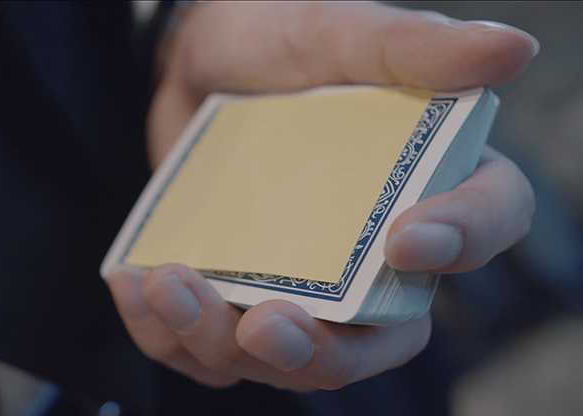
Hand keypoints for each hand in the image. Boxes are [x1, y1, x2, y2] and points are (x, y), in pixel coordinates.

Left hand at [109, 2, 536, 390]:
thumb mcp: (338, 35)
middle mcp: (369, 256)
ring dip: (220, 341)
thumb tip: (511, 50)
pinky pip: (207, 348)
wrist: (195, 63)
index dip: (463, 243)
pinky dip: (167, 334)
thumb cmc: (276, 40)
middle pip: (379, 340)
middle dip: (324, 353)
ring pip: (283, 359)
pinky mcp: (234, 297)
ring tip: (168, 283)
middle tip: (266, 325)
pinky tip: (136, 285)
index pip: (482, 227)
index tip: (406, 239)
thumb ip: (414, 48)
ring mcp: (299, 285)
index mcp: (424, 186)